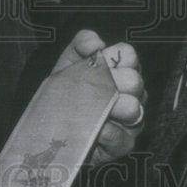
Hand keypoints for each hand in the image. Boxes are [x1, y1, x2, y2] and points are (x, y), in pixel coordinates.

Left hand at [53, 30, 145, 165]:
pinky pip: (120, 136)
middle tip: (93, 88)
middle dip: (111, 82)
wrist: (53, 126)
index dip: (111, 58)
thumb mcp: (69, 62)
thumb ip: (82, 43)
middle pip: (134, 81)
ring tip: (95, 109)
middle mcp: (133, 93)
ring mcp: (131, 120)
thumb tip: (97, 44)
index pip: (129, 55)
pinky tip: (94, 129)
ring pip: (133, 108)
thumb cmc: (66, 90)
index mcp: (123, 70)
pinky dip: (105, 132)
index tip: (96, 65)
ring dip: (111, 107)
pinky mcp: (124, 144)